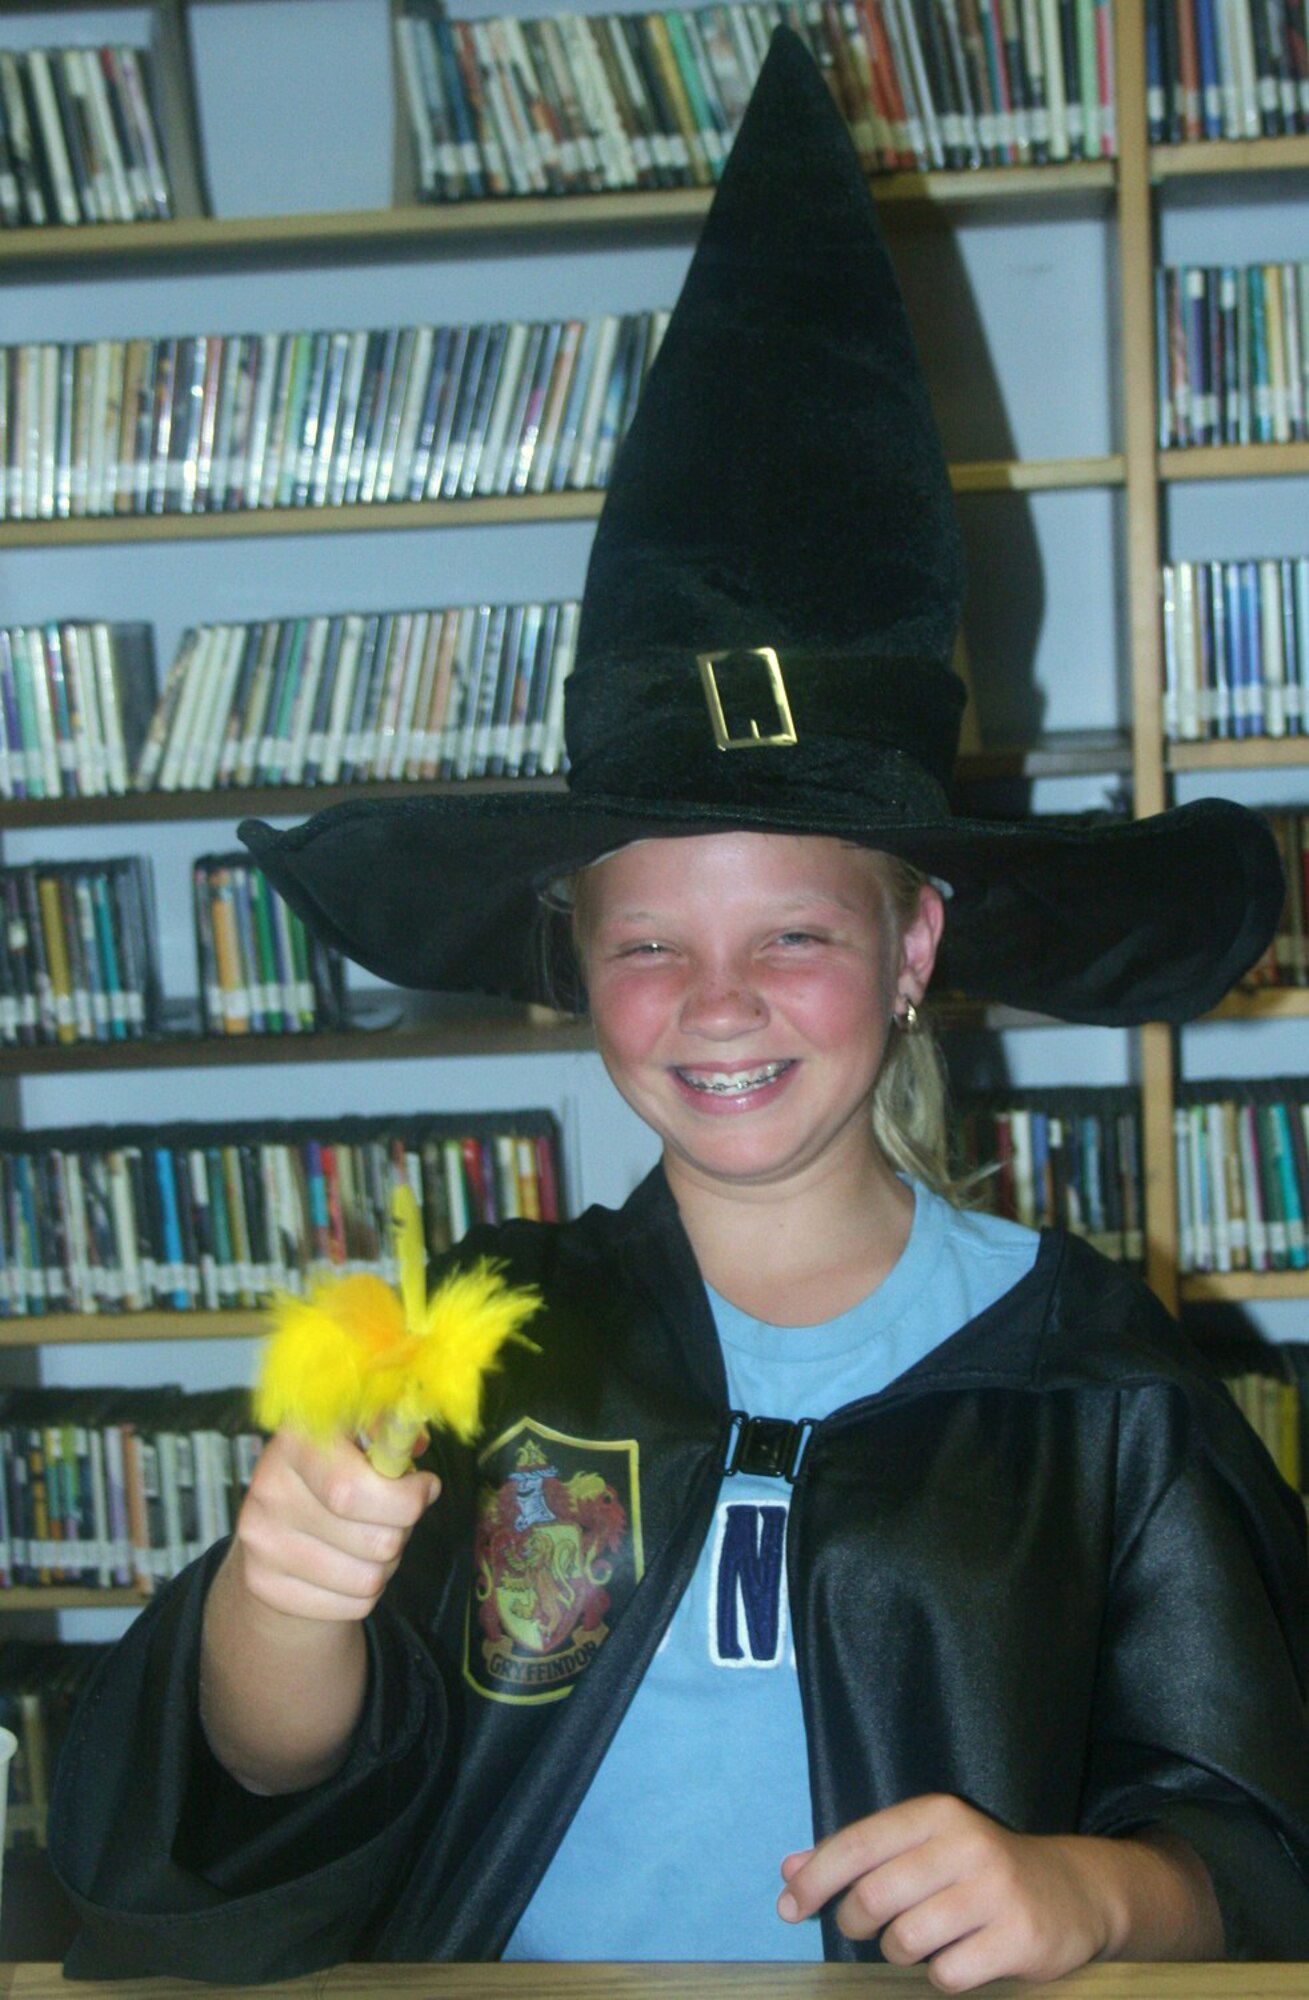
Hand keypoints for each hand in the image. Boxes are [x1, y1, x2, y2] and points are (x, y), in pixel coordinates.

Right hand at [233, 1426, 440, 1622]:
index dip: (404, 1498)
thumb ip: (392, 1439)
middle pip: (375, 1539)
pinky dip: (366, 1593)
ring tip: (371, 1543)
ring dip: (386, 1565)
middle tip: (396, 1520)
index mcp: (297, 1441)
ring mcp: (261, 1541)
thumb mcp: (361, 1442)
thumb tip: (416, 1455)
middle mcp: (269, 1489)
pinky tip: (349, 1568)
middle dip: (402, 1532)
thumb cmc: (336, 1476)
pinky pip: (353, 1605)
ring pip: (369, 1578)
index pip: (354, 1488)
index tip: (425, 1489)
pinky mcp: (263, 1584)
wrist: (276, 1525)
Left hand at [777, 1794, 1215, 1991]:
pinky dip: (940, 1976)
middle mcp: (965, 1845)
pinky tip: (958, 1959)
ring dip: (899, 1950)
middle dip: (858, 1922)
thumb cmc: (978, 1867)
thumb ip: (857, 1855)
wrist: (1074, 1890)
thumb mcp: (922, 1845)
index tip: (787, 1908)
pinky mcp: (1019, 1939)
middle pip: (875, 1896)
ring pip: (906, 1939)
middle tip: (868, 1928)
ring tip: (917, 1941)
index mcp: (936, 1814)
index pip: (857, 1844)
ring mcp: (995, 1892)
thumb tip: (787, 1871)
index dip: (814, 1879)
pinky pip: (947, 1974)